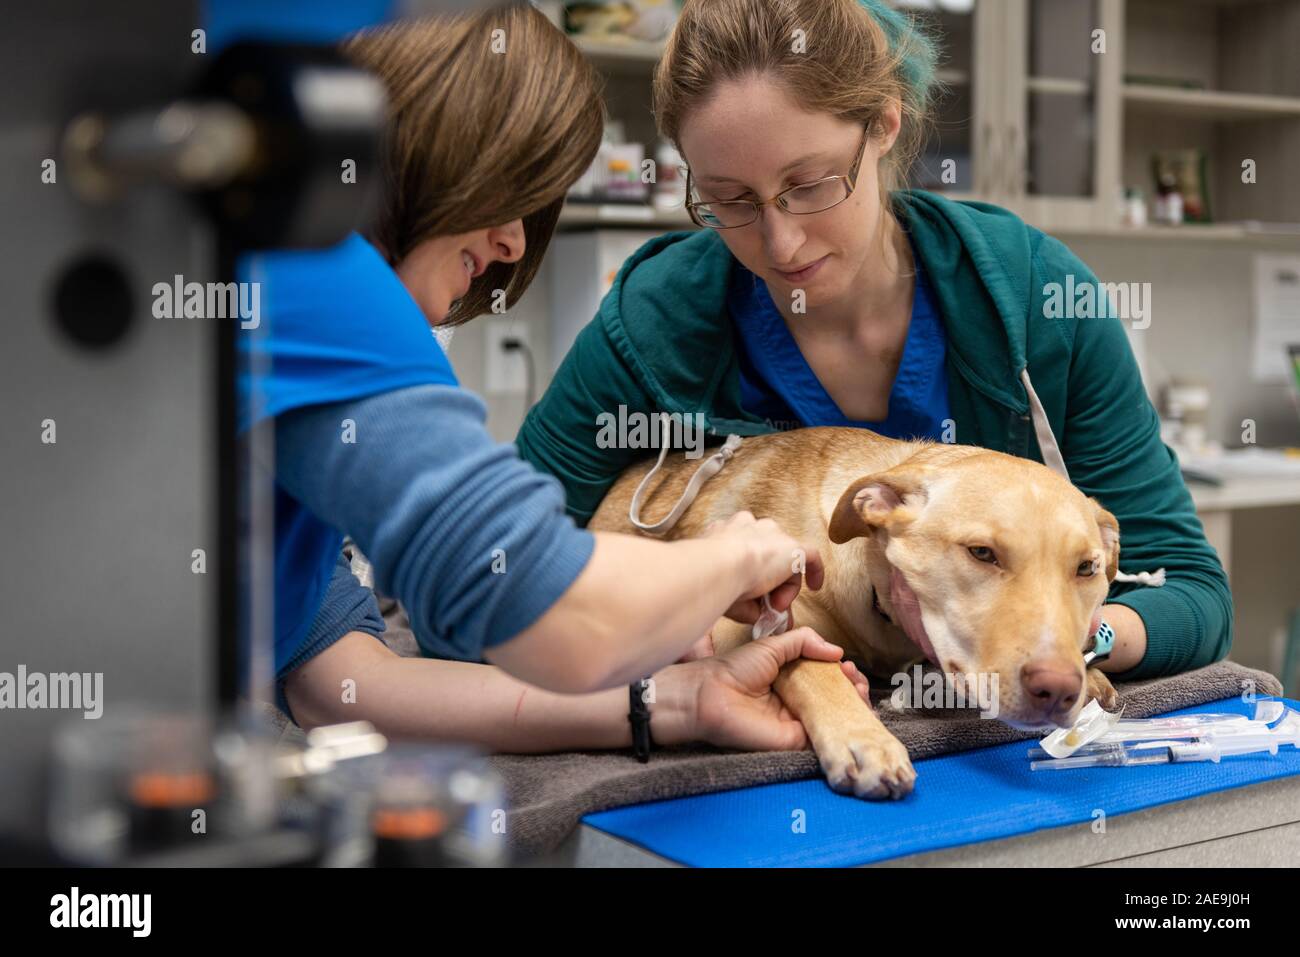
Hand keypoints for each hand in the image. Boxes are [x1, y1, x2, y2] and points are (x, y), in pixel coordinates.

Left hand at [662, 627, 871, 750]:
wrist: (712, 694)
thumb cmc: (736, 668)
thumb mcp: (773, 646)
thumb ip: (804, 641)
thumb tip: (837, 651)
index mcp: (792, 679)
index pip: (826, 678)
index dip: (843, 674)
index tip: (849, 666)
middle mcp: (798, 701)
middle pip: (835, 699)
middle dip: (853, 690)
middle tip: (856, 681)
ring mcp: (798, 722)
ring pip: (836, 718)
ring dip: (855, 708)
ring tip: (860, 693)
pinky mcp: (797, 740)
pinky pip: (826, 737)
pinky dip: (845, 729)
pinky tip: (857, 716)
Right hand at [701, 511, 823, 623]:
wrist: (720, 565)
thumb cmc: (713, 579)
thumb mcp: (724, 588)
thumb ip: (744, 601)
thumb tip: (760, 616)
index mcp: (726, 532)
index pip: (745, 551)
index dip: (753, 576)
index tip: (752, 595)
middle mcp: (750, 527)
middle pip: (767, 555)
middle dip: (770, 582)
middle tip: (768, 605)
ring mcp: (772, 534)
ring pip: (784, 560)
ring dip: (783, 585)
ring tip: (776, 605)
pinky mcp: (793, 546)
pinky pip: (810, 556)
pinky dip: (815, 571)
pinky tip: (815, 587)